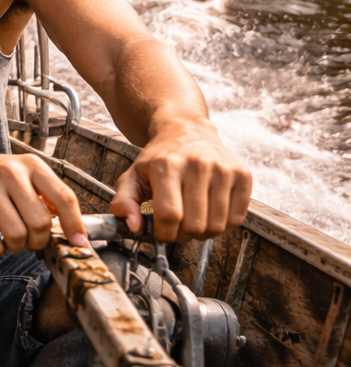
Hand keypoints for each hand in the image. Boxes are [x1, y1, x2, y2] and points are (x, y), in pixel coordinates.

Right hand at [0, 151, 87, 256]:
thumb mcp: (19, 175)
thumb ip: (45, 196)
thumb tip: (72, 229)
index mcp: (30, 165)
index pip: (64, 198)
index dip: (74, 225)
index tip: (78, 243)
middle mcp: (9, 171)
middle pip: (40, 222)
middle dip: (38, 242)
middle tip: (30, 242)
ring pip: (16, 233)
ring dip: (17, 247)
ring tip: (11, 243)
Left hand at [112, 121, 249, 241]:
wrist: (187, 132)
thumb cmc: (159, 158)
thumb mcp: (133, 175)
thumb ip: (124, 202)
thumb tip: (133, 227)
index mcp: (167, 166)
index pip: (169, 215)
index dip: (163, 233)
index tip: (160, 232)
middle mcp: (198, 165)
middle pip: (194, 225)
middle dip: (182, 235)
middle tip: (177, 227)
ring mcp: (223, 169)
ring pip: (216, 226)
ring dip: (203, 233)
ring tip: (193, 219)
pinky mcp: (243, 175)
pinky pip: (237, 219)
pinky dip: (223, 225)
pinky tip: (210, 213)